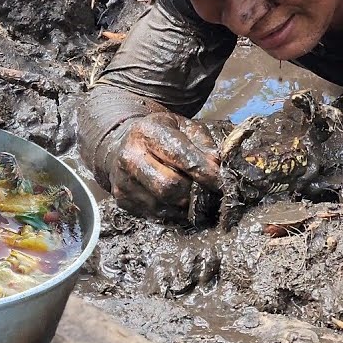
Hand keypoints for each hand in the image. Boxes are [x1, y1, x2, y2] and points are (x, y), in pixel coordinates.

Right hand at [102, 113, 225, 223]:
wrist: (119, 144)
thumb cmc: (160, 134)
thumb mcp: (183, 127)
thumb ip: (203, 144)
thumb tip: (219, 168)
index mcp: (148, 132)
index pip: (181, 156)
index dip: (206, 172)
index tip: (222, 181)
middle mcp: (130, 157)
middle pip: (169, 186)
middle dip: (195, 191)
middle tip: (210, 192)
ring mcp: (123, 181)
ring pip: (164, 205)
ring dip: (186, 205)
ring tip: (197, 198)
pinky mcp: (122, 201)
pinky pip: (156, 215)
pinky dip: (174, 212)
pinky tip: (181, 203)